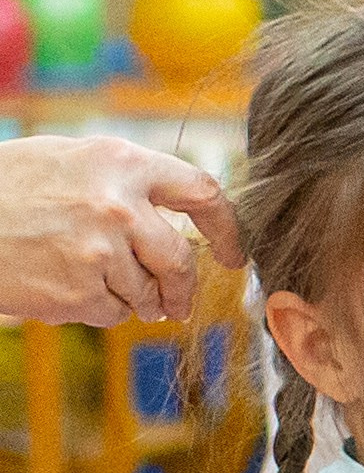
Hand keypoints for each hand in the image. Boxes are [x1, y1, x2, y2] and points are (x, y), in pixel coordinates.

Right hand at [0, 135, 242, 324]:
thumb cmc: (10, 187)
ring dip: (132, 298)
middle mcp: (118, 205)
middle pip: (182, 260)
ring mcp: (100, 252)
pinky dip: (98, 308)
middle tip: (172, 301)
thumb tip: (183, 216)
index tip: (232, 253)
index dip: (228, 228)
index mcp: (121, 161)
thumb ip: (128, 182)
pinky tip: (63, 285)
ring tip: (89, 278)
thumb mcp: (70, 159)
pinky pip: (113, 313)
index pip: (202, 192)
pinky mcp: (80, 292)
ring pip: (147, 293)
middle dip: (181, 288)